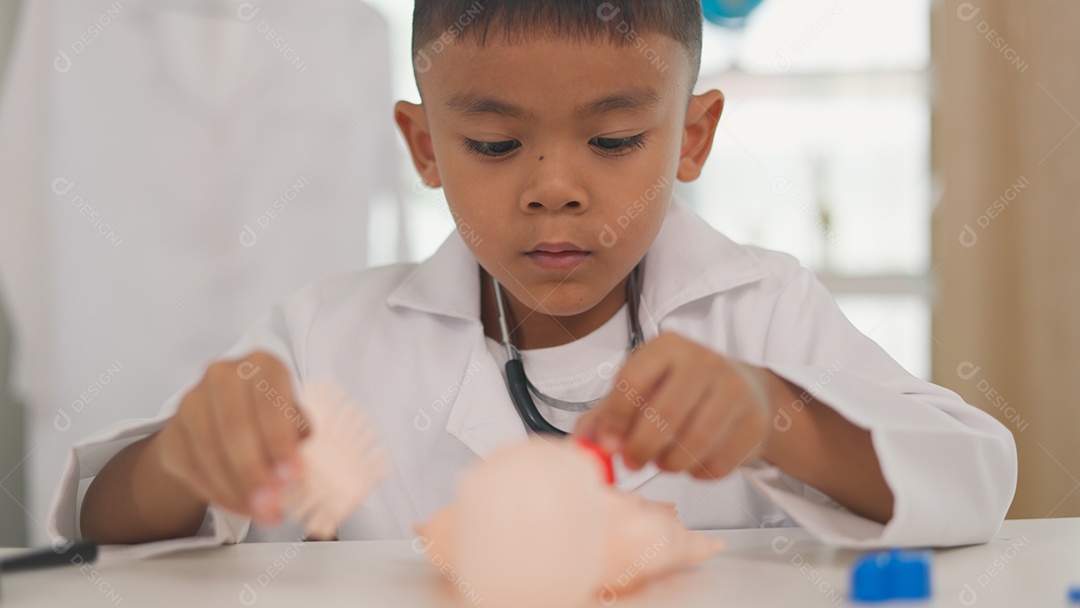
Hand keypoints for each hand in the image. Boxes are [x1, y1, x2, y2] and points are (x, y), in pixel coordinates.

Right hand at [151, 351, 309, 524]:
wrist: (222, 423)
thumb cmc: (269, 418)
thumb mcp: (295, 421)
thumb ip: (303, 439)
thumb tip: (316, 470)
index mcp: (262, 365)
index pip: (269, 401)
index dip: (280, 441)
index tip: (292, 475)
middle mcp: (223, 376)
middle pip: (235, 427)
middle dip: (255, 472)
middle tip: (273, 505)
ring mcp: (192, 402)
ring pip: (210, 452)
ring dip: (238, 489)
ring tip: (263, 513)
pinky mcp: (173, 433)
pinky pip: (193, 469)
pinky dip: (220, 494)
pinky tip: (243, 507)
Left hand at [574, 333, 776, 479]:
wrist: (744, 390)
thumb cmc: (679, 391)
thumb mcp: (640, 390)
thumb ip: (605, 415)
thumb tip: (585, 444)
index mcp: (668, 346)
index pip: (633, 381)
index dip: (616, 419)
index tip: (608, 444)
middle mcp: (704, 360)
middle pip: (664, 415)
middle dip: (641, 448)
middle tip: (633, 462)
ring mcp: (734, 389)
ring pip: (694, 443)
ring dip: (670, 464)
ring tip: (663, 460)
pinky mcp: (755, 421)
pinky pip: (718, 463)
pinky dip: (697, 473)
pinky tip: (692, 462)